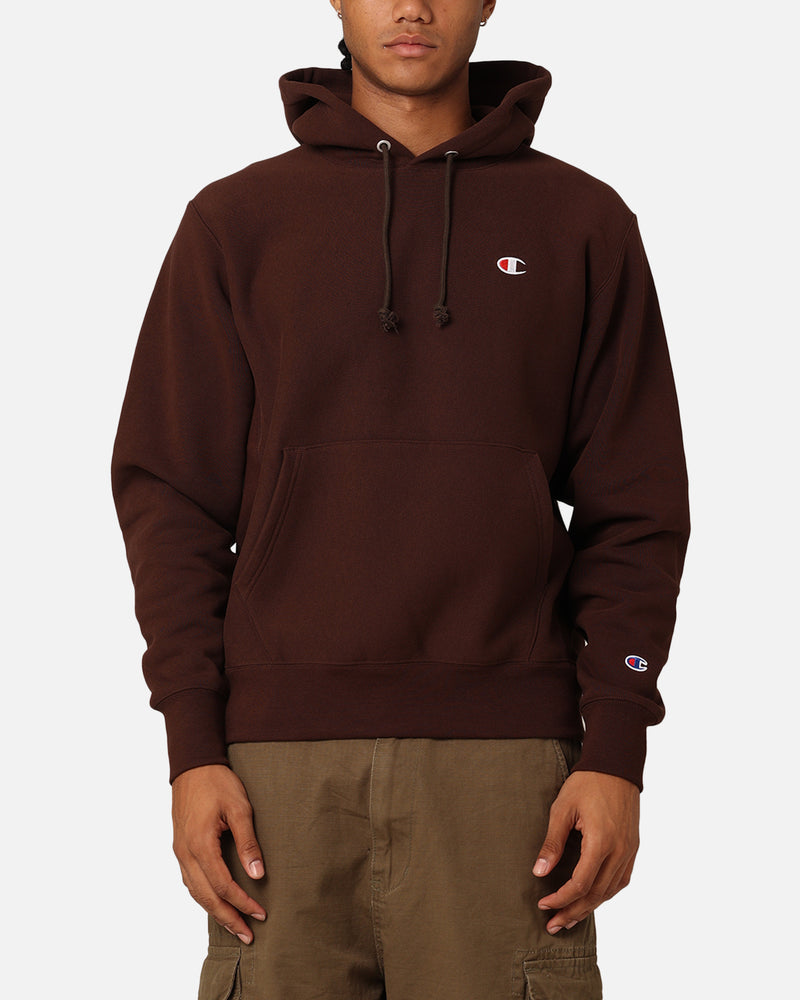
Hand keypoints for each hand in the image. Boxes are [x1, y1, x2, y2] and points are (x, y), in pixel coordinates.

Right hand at [171, 764, 266, 943]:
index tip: (260, 914)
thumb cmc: (218, 782)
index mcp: (200, 844)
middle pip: (205, 897)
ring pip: (195, 892)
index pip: (222, 885)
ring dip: (215, 911)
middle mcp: (185, 853)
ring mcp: (179, 851)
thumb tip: (258, 874)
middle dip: (228, 918)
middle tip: (248, 935)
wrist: (193, 764)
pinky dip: (203, 896)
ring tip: (235, 925)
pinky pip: (190, 880)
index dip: (242, 903)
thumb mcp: (239, 808)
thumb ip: (248, 842)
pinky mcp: (180, 846)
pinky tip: (216, 901)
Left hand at [532, 770, 639, 933]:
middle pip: (596, 894)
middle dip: (573, 912)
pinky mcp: (633, 847)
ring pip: (610, 891)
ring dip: (590, 907)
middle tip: (553, 925)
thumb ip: (552, 843)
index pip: (580, 884)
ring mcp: (630, 850)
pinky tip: (592, 898)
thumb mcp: (562, 809)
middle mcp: (620, 851)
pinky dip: (605, 893)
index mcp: (601, 842)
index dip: (561, 899)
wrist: (616, 765)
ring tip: (569, 917)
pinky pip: (621, 880)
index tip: (544, 904)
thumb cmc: (586, 783)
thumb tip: (539, 872)